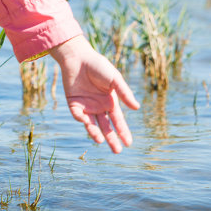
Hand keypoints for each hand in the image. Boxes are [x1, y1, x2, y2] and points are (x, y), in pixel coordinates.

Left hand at [49, 35, 139, 153]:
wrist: (78, 58)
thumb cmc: (98, 66)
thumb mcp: (114, 79)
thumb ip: (124, 93)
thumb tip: (136, 108)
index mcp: (110, 101)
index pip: (118, 121)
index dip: (123, 132)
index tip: (129, 144)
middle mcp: (99, 106)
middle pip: (106, 127)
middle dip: (112, 139)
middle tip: (117, 151)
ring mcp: (86, 106)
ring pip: (92, 125)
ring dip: (96, 134)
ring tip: (101, 141)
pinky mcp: (73, 104)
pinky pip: (78, 116)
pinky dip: (83, 120)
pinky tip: (87, 121)